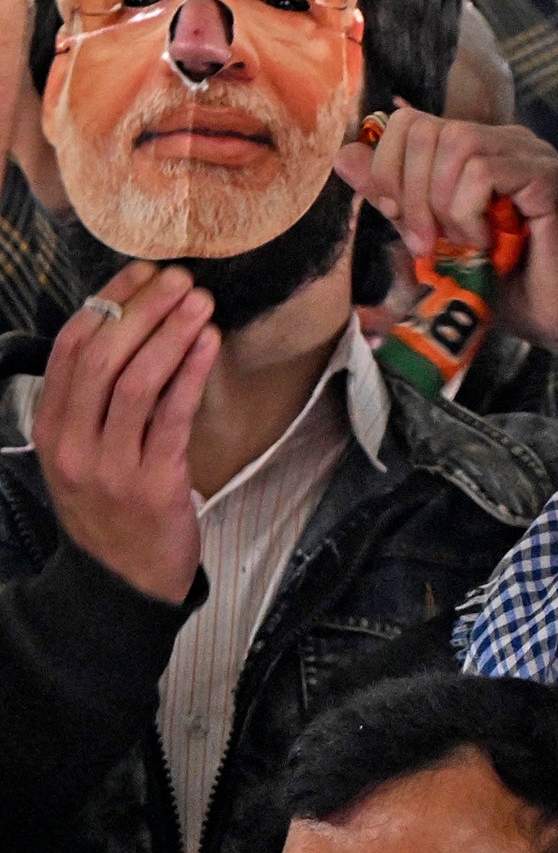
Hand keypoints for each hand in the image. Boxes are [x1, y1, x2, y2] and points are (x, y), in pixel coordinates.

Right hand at [33, 265, 215, 603]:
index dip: (107, 305)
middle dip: (143, 311)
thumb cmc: (112, 505)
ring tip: (202, 302)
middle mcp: (73, 444)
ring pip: (136, 382)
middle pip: (103, 359)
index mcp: (51, 429)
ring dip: (172, 334)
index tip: (141, 272)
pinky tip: (210, 343)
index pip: (70, 350)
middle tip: (180, 278)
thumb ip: (93, 402)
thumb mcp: (83, 453)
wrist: (122, 581)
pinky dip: (191, 373)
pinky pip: (171, 416)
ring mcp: (110, 465)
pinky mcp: (152, 482)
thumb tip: (130, 329)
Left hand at [330, 109, 557, 349]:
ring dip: (439, 202)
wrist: (545, 321)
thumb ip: (392, 198)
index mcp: (476, 148)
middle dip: (408, 190)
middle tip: (426, 242)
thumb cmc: (496, 283)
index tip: (398, 220)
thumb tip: (345, 156)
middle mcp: (504, 141)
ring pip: (455, 141)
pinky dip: (467, 210)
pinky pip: (482, 170)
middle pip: (426, 127)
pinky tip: (485, 242)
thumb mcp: (427, 238)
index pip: (410, 122)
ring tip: (459, 243)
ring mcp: (530, 154)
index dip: (388, 169)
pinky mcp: (547, 175)